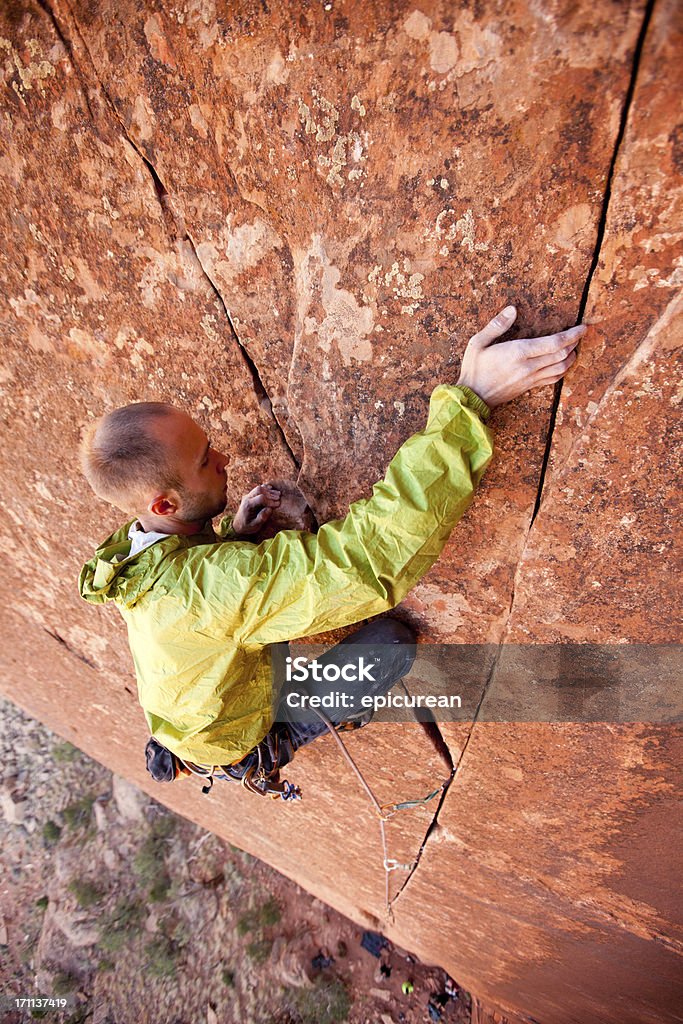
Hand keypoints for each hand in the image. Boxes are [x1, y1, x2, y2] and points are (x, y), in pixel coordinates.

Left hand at [232, 484, 280, 535]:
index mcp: (248, 505)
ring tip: (278, 494)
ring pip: (259, 488)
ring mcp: (247, 496)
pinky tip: (271, 489)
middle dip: (270, 494)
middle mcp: (247, 498)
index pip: (261, 498)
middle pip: (259, 491)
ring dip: (269, 491)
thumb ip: (262, 518)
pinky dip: (265, 488)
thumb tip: (270, 509)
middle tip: (279, 498)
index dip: (270, 501)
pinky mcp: (250, 496)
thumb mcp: (254, 526)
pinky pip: (257, 489)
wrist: (237, 525)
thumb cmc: (247, 527)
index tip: (278, 504)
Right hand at [456, 305, 586, 408]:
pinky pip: (553, 378)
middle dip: (574, 342)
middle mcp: (528, 366)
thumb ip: (496, 325)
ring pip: (561, 368)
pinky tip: (565, 363)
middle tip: (580, 333)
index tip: (582, 327)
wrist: (473, 397)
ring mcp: (530, 378)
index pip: (554, 343)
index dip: (572, 335)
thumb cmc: (474, 368)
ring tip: (574, 346)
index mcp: (517, 352)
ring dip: (571, 357)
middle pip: (562, 354)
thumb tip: (512, 309)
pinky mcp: (530, 386)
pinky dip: (564, 370)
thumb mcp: (477, 343)